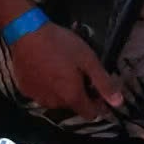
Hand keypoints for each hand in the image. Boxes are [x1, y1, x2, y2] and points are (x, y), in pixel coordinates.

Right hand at [7, 19, 122, 122]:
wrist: (25, 30)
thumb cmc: (59, 43)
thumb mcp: (87, 58)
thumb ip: (103, 82)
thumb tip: (119, 103)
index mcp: (72, 97)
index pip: (91, 113)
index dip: (96, 102)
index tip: (94, 86)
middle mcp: (55, 103)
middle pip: (73, 106)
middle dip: (77, 93)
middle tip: (75, 71)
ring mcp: (38, 97)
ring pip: (56, 100)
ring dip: (60, 91)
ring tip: (58, 68)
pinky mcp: (25, 89)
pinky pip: (40, 93)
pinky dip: (44, 86)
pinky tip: (43, 69)